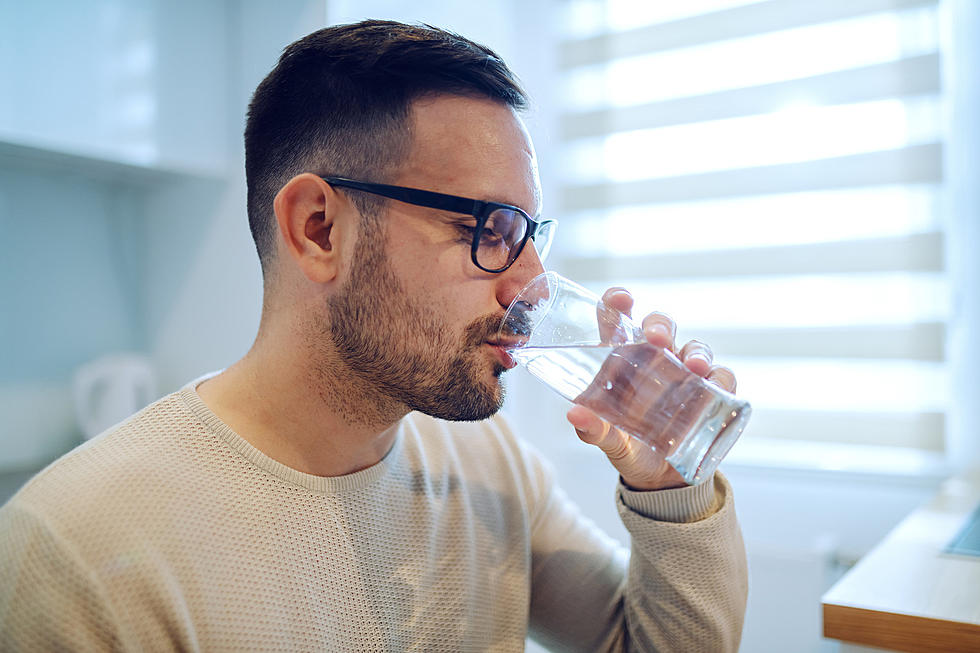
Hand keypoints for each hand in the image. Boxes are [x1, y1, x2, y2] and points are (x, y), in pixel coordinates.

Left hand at [566, 288, 737, 490]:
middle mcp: (655, 360)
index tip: (620, 299)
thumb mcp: (607, 440)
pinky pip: (723, 378)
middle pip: (661, 326)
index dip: (618, 303)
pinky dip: (722, 378)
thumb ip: (591, 429)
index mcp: (623, 360)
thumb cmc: (626, 445)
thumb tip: (574, 414)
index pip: (619, 322)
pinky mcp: (710, 395)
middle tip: (657, 338)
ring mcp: (685, 375)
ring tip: (695, 366)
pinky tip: (716, 385)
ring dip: (697, 352)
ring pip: (695, 347)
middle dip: (661, 325)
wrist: (657, 479)